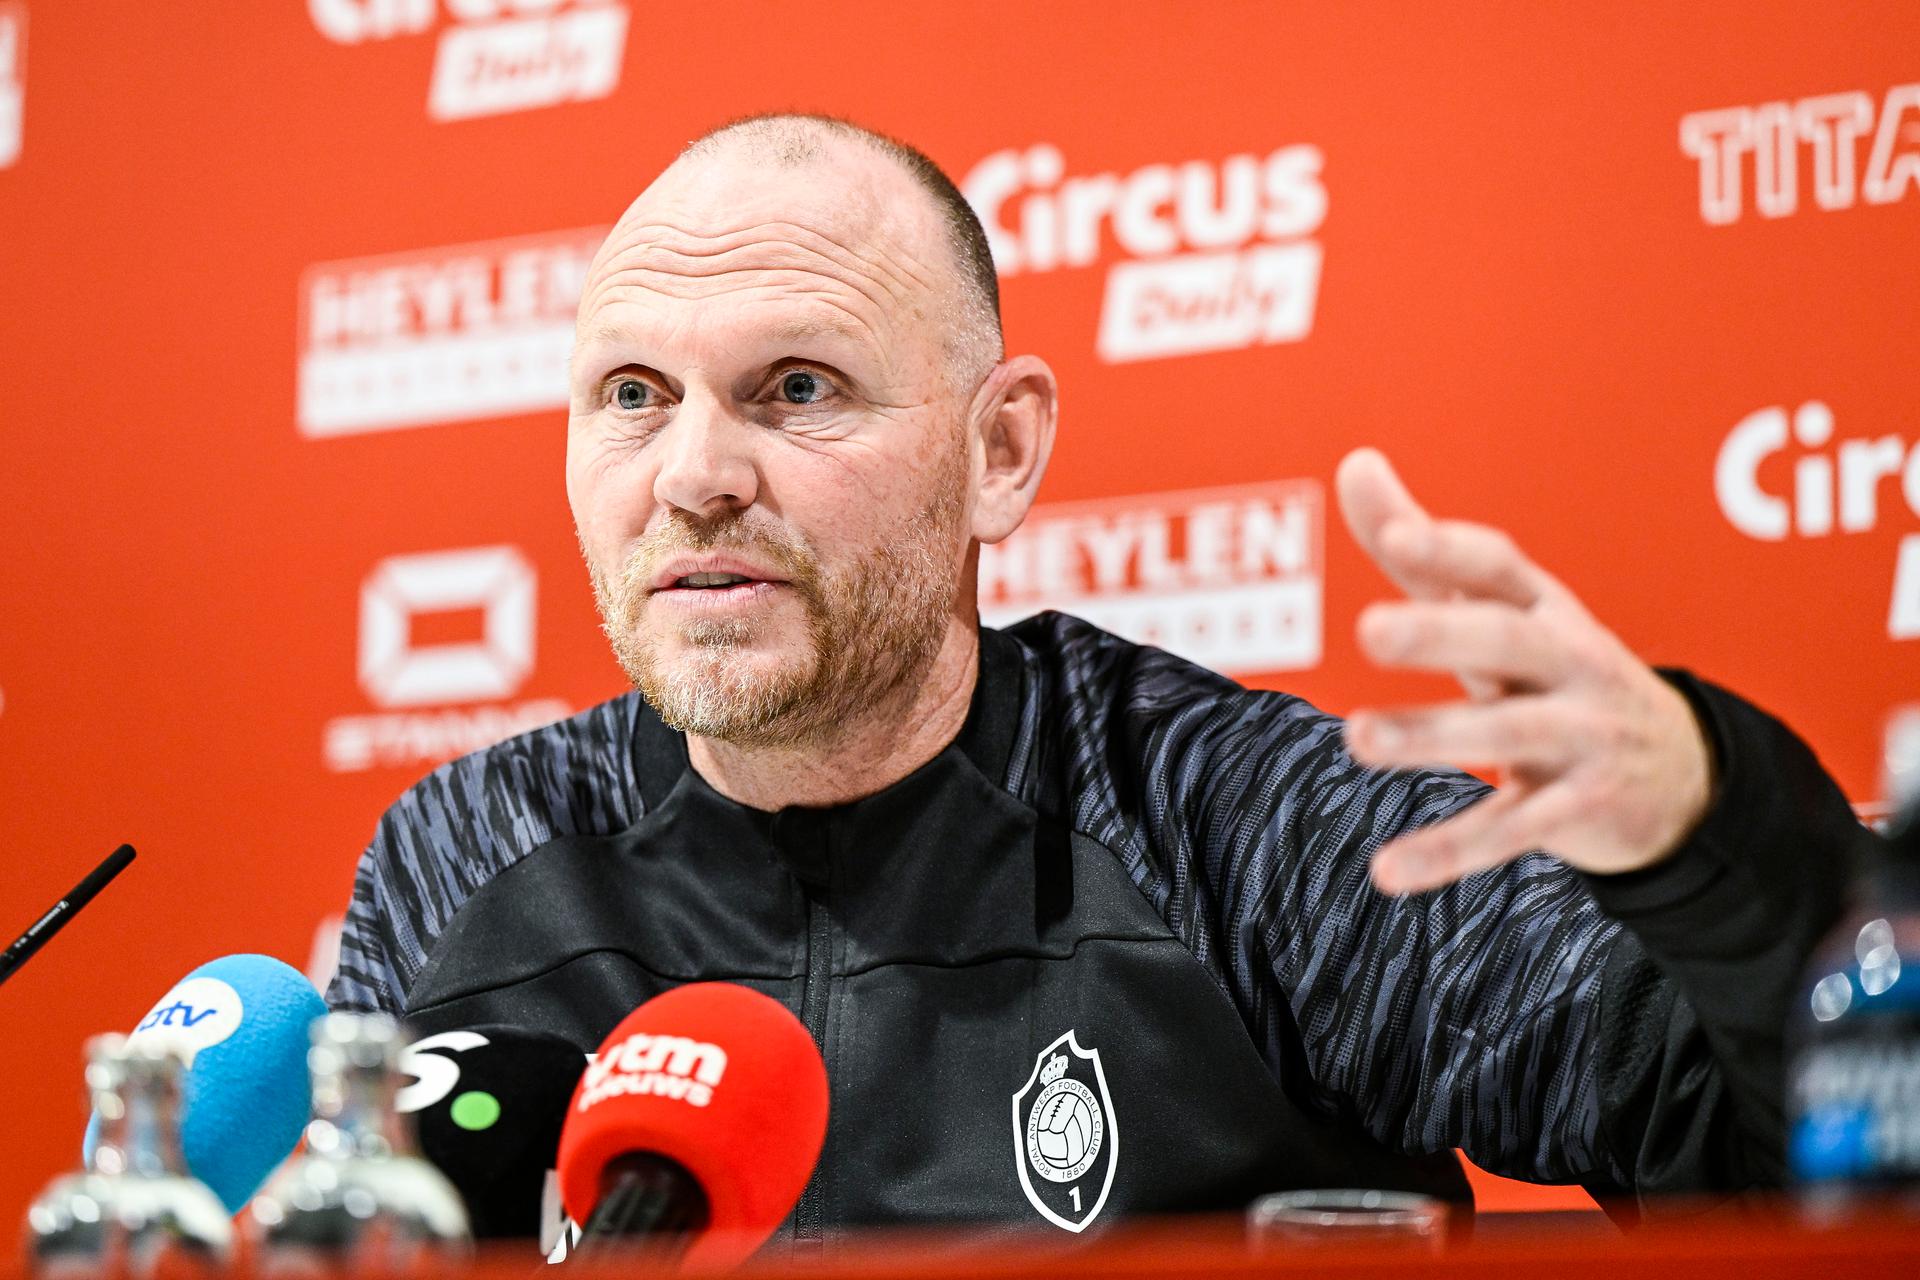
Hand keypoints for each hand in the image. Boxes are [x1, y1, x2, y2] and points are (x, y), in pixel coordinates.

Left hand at [1335, 448, 1713, 894]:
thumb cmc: (1554, 672)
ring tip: (1356, 738)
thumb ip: (1422, 547)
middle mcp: (1569, 663)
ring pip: (1505, 733)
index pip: (1499, 566)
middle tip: (1368, 629)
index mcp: (1545, 608)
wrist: (1681, 773)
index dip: (1450, 548)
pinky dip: (1450, 851)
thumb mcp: (1500, 609)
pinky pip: (1512, 829)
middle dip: (1441, 632)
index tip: (1395, 534)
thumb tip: (1355, 460)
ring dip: (1429, 737)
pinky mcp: (1577, 808)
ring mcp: (1580, 736)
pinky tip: (1387, 870)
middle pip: (1506, 638)